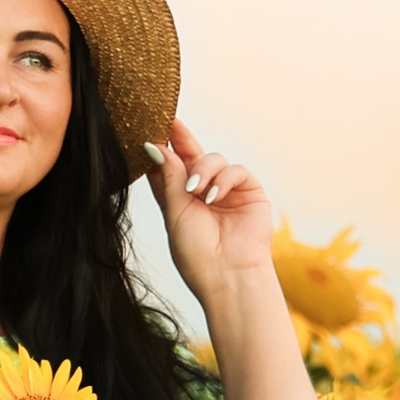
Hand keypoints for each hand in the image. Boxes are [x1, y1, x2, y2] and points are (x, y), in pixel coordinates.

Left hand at [143, 115, 274, 300]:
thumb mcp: (174, 212)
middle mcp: (204, 192)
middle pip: (191, 156)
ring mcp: (227, 191)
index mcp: (181, 200)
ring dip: (202, 170)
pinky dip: (223, 179)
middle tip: (171, 123)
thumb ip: (168, 177)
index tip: (149, 131)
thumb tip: (156, 146)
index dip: (161, 150)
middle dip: (181, 140)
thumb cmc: (197, 254)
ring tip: (196, 191)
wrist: (228, 276)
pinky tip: (214, 197)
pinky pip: (236, 170)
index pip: (169, 167)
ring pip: (213, 159)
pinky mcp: (250, 192)